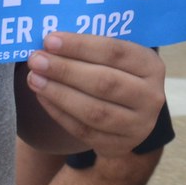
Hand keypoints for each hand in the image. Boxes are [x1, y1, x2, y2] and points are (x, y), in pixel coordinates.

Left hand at [24, 33, 164, 157]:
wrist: (131, 111)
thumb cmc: (115, 69)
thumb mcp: (116, 53)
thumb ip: (91, 43)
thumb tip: (50, 39)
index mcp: (150, 65)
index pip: (114, 52)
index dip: (80, 46)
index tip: (49, 40)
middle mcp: (150, 97)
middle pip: (104, 83)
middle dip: (65, 70)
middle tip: (36, 59)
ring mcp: (138, 126)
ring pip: (94, 111)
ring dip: (59, 93)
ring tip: (35, 78)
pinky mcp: (118, 145)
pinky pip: (84, 131)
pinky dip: (59, 113)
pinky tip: (42, 96)